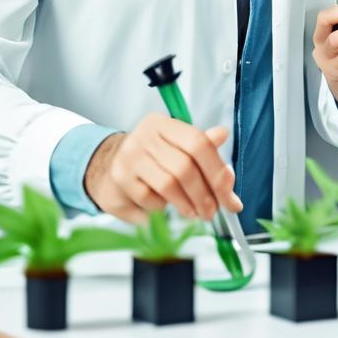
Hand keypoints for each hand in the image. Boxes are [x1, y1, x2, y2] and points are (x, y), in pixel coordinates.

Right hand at [84, 114, 242, 223]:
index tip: (229, 197)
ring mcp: (129, 156)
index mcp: (164, 123)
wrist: (107, 168)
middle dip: (204, 195)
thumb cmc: (151, 159)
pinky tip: (164, 209)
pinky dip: (163, 209)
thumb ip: (202, 146)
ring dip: (187, 205)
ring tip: (194, 213)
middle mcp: (145, 135)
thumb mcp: (176, 147)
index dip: (217, 172)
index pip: (198, 143)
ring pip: (168, 185)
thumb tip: (223, 135)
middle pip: (185, 167)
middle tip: (212, 212)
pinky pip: (150, 200)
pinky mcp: (119, 178)